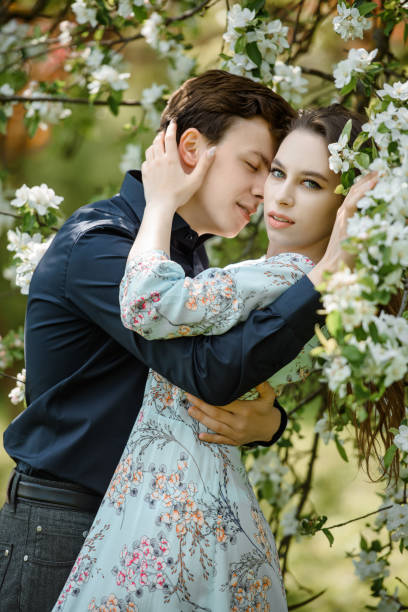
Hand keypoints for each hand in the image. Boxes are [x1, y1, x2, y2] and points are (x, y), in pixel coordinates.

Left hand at [142, 120, 215, 212]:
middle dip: (161, 134)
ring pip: (150, 149)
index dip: (171, 128)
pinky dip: (149, 156)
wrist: (160, 207)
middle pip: (157, 141)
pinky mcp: (144, 173)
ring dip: (154, 143)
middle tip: (165, 132)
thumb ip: (204, 165)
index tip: (173, 122)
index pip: (169, 137)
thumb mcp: (195, 181)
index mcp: (171, 159)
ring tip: (158, 143)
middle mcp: (159, 160)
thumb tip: (213, 150)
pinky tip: (152, 159)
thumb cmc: (179, 195)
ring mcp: (150, 166)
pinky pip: (146, 160)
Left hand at [185, 382, 281, 445]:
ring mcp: (236, 434)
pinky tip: (200, 435)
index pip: (226, 403)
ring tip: (190, 410)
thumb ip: (263, 386)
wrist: (272, 429)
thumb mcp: (269, 397)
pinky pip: (221, 440)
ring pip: (216, 426)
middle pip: (217, 414)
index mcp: (246, 410)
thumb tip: (257, 376)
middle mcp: (239, 423)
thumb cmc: (267, 410)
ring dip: (201, 418)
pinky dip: (210, 438)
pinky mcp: (235, 441)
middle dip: (202, 405)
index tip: (202, 389)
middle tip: (189, 397)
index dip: (212, 396)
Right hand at [308, 171, 377, 285]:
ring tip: (379, 172)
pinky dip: (362, 192)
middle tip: (381, 168)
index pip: (355, 195)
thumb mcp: (355, 239)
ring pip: (354, 194)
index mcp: (345, 216)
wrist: (332, 268)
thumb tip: (377, 223)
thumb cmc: (344, 257)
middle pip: (355, 190)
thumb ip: (362, 229)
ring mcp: (342, 218)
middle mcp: (342, 214)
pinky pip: (352, 203)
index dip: (365, 183)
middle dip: (368, 178)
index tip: (377, 174)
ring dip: (367, 182)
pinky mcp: (344, 224)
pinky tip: (373, 184)